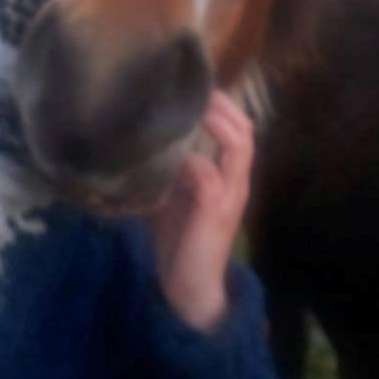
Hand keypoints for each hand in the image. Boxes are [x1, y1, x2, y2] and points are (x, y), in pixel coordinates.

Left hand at [148, 90, 254, 331]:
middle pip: (245, 130)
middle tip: (195, 87)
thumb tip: (134, 139)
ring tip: (194, 106)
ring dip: (216, 122)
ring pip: (238, 147)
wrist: (188, 294)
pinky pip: (210, 176)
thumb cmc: (178, 243)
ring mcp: (229, 197)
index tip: (194, 85)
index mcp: (227, 177)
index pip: (239, 129)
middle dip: (222, 105)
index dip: (222, 105)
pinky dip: (192, 160)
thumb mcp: (170, 197)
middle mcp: (235, 183)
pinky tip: (171, 153)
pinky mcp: (214, 213)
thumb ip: (164, 169)